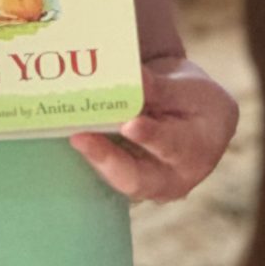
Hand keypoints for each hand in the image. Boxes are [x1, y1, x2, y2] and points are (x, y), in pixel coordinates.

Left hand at [70, 57, 238, 202]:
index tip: (130, 124)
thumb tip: (135, 79)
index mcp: (195, 155)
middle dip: (106, 159)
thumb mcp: (188, 91)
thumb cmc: (196, 103)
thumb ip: (160, 89)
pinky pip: (104, 169)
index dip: (150, 136)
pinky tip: (68, 130)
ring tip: (70, 130)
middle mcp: (170, 180)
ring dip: (91, 155)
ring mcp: (145, 186)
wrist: (196, 121)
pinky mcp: (124, 179)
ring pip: (114, 176)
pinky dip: (89, 151)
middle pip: (135, 178)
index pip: (171, 147)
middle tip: (79, 137)